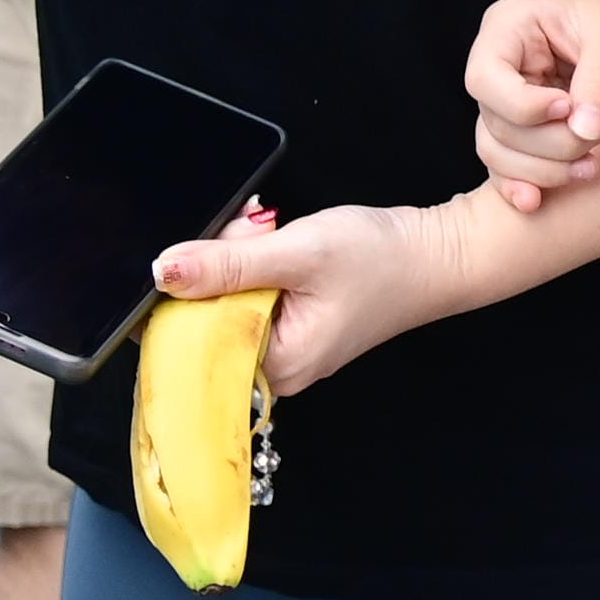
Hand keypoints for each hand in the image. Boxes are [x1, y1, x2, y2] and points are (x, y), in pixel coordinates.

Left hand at [152, 197, 449, 399]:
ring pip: (224, 304)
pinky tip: (269, 241)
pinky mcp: (288, 328)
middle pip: (205, 320)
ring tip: (265, 229)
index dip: (193, 288)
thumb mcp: (299, 253)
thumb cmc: (383, 261)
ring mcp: (281, 350)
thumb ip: (228, 263)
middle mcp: (274, 370)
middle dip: (216, 266)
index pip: (193, 340)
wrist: (438, 256)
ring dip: (233, 259)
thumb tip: (162, 272)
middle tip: (253, 229)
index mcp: (275, 369)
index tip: (215, 249)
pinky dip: (250, 265)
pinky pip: (246, 299)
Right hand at [474, 0, 599, 206]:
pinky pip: (508, 163)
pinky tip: (537, 202)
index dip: (523, 106)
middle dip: (545, 143)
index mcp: (508, 28)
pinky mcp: (527, 126)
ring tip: (591, 168)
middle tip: (595, 141)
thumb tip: (583, 132)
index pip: (485, 80)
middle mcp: (500, 65)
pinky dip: (524, 182)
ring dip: (540, 170)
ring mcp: (509, 97)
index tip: (568, 107)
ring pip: (498, 149)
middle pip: (495, 122)